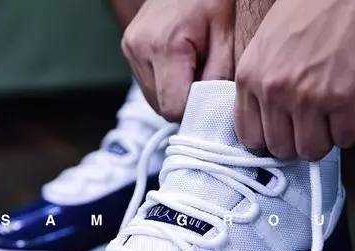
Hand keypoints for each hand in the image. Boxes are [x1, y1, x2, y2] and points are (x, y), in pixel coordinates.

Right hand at [122, 0, 234, 120]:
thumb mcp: (226, 35)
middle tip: (203, 78)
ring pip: (153, 98)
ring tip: (191, 66)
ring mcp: (130, 48)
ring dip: (174, 92)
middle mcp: (140, 49)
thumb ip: (220, 77)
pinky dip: (164, 82)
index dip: (194, 109)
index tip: (210, 98)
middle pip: (161, 106)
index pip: (173, 107)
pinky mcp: (128, 47)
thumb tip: (212, 112)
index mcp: (165, 47)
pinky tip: (178, 62)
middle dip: (184, 101)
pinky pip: (147, 83)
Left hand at [234, 0, 354, 159]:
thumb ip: (264, 83)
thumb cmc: (312, 8)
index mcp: (250, 77)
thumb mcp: (267, 45)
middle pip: (280, 149)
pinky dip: (351, 128)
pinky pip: (346, 139)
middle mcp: (274, 91)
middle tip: (314, 123)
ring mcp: (308, 98)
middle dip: (299, 140)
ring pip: (311, 151)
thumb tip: (273, 122)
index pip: (249, 136)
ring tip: (333, 114)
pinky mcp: (345, 99)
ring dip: (325, 138)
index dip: (270, 137)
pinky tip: (353, 107)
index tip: (284, 131)